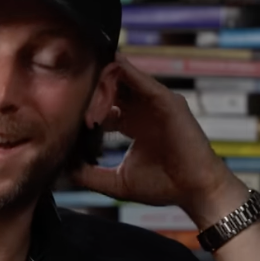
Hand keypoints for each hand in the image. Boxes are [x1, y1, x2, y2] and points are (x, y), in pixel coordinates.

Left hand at [72, 54, 249, 228]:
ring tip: (87, 88)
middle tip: (73, 99)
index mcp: (133, 124)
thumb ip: (91, 175)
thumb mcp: (117, 182)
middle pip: (112, 88)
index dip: (86, 108)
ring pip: (125, 80)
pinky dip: (127, 73)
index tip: (66, 113)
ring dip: (104, 81)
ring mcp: (157, 104)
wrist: (195, 191)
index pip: (105, 106)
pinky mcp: (169, 102)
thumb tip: (64, 171)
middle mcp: (144, 110)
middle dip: (92, 91)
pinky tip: (110, 69)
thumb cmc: (163, 186)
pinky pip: (144, 81)